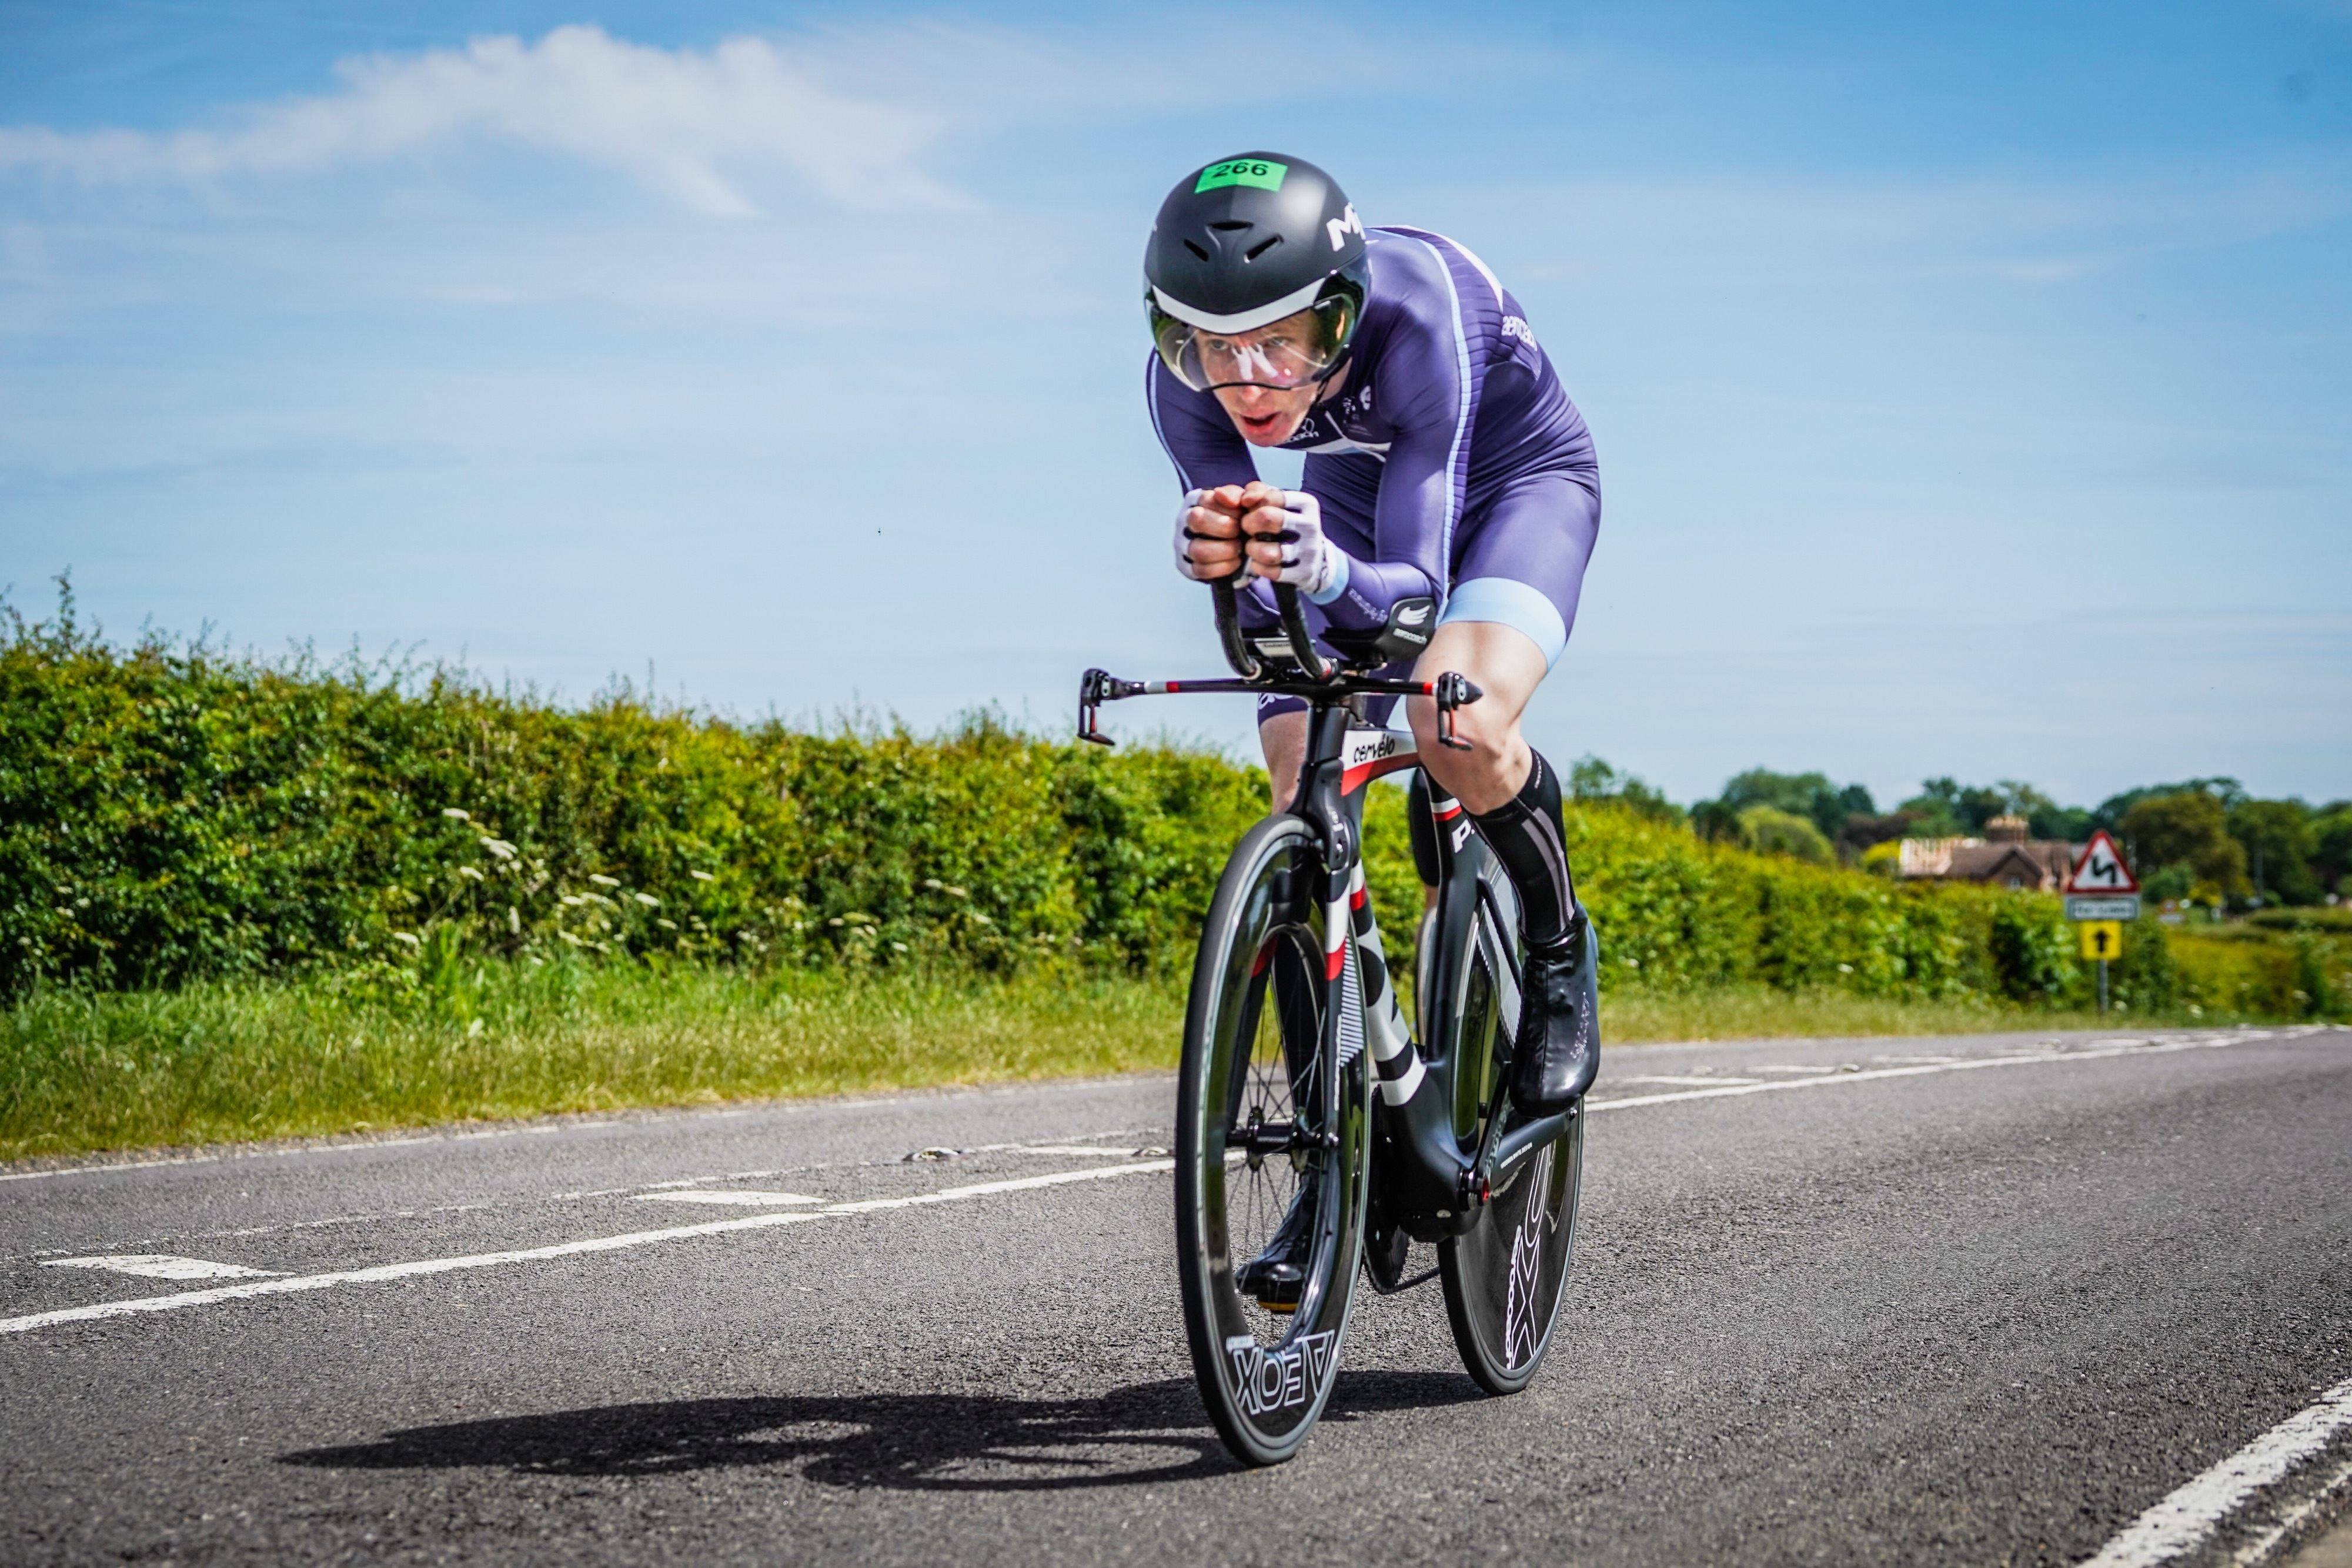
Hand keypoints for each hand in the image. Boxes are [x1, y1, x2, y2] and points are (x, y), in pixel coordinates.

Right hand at [1172, 486, 1246, 580]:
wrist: (1240, 543)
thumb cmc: (1238, 518)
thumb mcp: (1241, 501)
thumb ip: (1236, 494)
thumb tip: (1225, 496)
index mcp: (1194, 500)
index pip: (1206, 499)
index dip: (1229, 508)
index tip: (1242, 515)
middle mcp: (1183, 520)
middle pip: (1196, 520)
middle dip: (1224, 527)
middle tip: (1239, 532)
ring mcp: (1182, 544)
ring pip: (1197, 549)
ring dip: (1224, 550)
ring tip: (1238, 549)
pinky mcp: (1185, 566)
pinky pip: (1200, 570)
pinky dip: (1222, 567)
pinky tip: (1235, 562)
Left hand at [1237, 481, 1345, 599]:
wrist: (1315, 556)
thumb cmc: (1287, 522)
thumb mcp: (1278, 502)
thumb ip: (1258, 491)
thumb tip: (1245, 499)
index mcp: (1306, 503)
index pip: (1270, 497)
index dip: (1253, 504)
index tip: (1250, 510)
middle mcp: (1310, 525)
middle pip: (1267, 518)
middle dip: (1249, 523)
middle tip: (1247, 528)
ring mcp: (1308, 551)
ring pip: (1269, 551)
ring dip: (1252, 548)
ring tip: (1252, 546)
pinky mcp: (1303, 572)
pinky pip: (1271, 572)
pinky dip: (1259, 567)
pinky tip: (1259, 562)